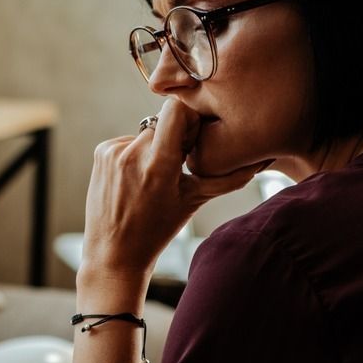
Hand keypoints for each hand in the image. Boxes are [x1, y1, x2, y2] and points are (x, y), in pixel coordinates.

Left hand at [81, 97, 268, 284]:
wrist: (115, 252)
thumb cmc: (158, 230)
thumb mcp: (194, 202)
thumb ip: (226, 178)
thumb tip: (261, 162)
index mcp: (158, 164)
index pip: (177, 110)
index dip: (190, 117)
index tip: (195, 137)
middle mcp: (132, 153)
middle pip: (164, 122)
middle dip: (175, 137)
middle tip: (179, 164)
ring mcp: (113, 152)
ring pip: (146, 132)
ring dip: (155, 147)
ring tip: (154, 178)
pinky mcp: (101, 153)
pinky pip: (128, 141)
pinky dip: (136, 154)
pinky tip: (137, 179)